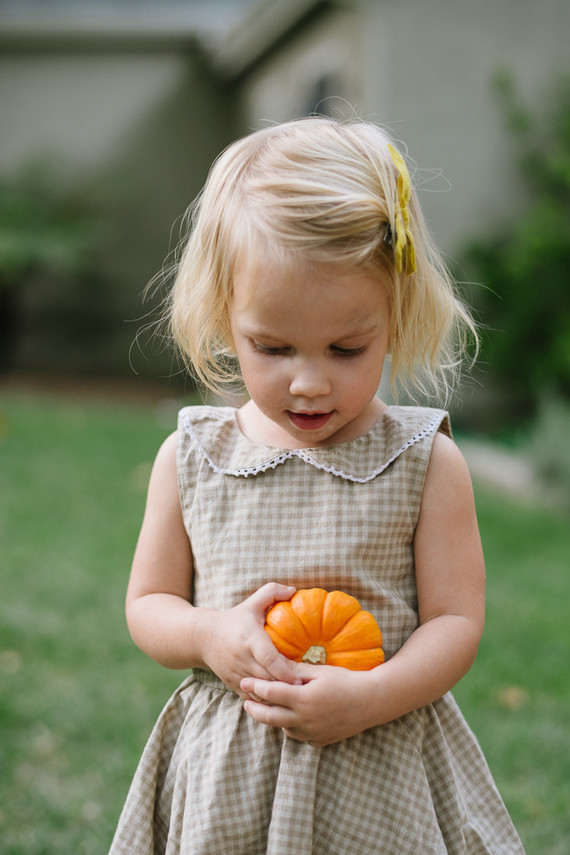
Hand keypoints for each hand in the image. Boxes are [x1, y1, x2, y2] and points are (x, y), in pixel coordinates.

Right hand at [196, 583, 301, 696]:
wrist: (204, 637)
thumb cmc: (235, 618)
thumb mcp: (252, 602)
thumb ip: (272, 592)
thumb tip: (294, 590)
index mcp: (249, 639)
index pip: (268, 658)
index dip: (284, 670)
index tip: (300, 678)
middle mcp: (242, 659)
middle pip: (267, 679)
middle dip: (286, 687)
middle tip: (306, 689)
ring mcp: (237, 674)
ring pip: (260, 692)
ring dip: (277, 697)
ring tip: (296, 697)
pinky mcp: (233, 685)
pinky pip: (253, 698)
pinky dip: (266, 702)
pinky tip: (280, 701)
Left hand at [241, 662, 381, 746]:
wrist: (371, 701)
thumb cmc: (345, 680)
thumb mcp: (319, 671)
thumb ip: (295, 671)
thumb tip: (276, 663)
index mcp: (302, 699)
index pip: (270, 694)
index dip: (254, 687)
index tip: (243, 682)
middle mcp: (304, 719)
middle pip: (269, 717)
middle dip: (255, 709)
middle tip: (245, 702)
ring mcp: (311, 733)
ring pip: (283, 728)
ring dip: (274, 718)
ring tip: (267, 708)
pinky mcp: (319, 741)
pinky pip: (299, 736)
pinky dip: (292, 727)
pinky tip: (292, 717)